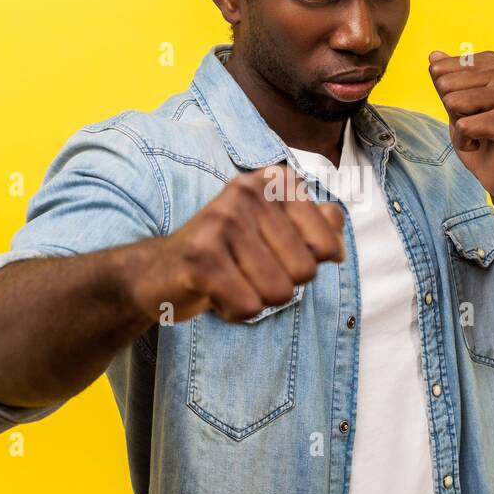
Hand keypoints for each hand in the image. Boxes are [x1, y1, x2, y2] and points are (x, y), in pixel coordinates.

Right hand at [130, 163, 345, 322]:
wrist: (157, 272)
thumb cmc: (226, 253)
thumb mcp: (273, 232)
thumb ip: (314, 224)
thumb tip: (337, 219)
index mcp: (274, 181)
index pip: (327, 247)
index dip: (305, 266)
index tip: (271, 255)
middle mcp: (249, 191)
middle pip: (305, 272)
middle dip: (279, 286)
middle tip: (244, 271)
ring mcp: (222, 221)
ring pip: (279, 292)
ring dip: (255, 299)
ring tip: (229, 280)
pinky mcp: (200, 257)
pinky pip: (249, 307)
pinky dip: (234, 311)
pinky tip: (213, 292)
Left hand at [428, 49, 493, 201]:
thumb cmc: (481, 137)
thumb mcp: (455, 105)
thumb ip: (446, 80)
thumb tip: (433, 55)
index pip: (442, 69)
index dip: (447, 97)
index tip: (468, 110)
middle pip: (446, 85)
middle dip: (453, 112)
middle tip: (475, 124)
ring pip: (454, 103)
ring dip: (459, 127)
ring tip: (479, 133)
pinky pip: (464, 126)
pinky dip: (465, 142)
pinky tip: (482, 144)